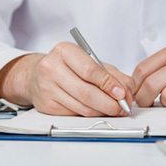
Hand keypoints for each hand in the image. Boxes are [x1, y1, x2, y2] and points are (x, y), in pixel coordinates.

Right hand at [0, 42, 133, 115]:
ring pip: (81, 107)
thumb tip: (128, 89)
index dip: (109, 84)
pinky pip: (74, 114)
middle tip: (122, 107)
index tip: (122, 93)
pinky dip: (90, 114)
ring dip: (102, 111)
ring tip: (115, 109)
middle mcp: (52, 68)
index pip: (90, 70)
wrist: (36, 74)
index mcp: (64, 51)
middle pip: (86, 92)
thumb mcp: (90, 61)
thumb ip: (112, 73)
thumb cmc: (68, 65)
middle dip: (109, 103)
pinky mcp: (46, 106)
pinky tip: (98, 110)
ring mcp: (47, 88)